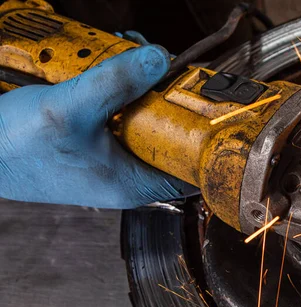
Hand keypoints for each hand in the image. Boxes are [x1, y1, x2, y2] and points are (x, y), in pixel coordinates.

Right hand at [0, 45, 197, 208]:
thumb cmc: (16, 149)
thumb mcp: (70, 109)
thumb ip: (116, 83)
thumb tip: (160, 61)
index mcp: (134, 183)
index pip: (192, 170)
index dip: (205, 139)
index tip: (210, 106)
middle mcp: (128, 173)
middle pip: (171, 135)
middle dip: (169, 97)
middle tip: (163, 67)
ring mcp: (112, 156)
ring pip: (145, 119)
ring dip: (141, 86)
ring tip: (130, 58)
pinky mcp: (96, 140)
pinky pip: (121, 113)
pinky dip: (119, 88)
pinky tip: (108, 67)